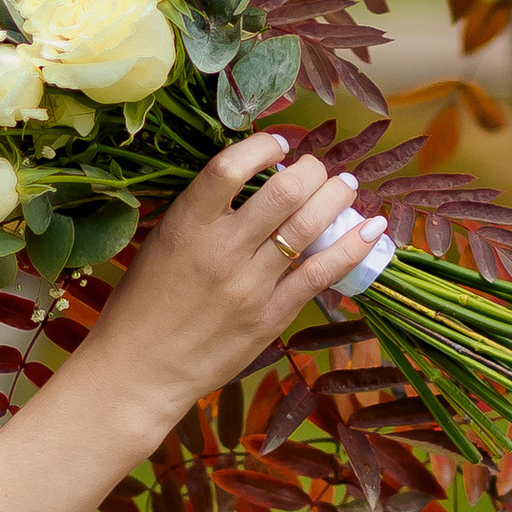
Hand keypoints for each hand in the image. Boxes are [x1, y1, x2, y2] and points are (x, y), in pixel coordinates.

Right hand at [82, 138, 387, 447]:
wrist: (140, 369)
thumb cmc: (144, 303)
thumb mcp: (161, 243)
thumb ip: (201, 212)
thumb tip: (250, 178)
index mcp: (186, 225)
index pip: (229, 168)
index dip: (262, 145)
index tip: (279, 142)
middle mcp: (221, 250)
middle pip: (284, 191)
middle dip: (311, 169)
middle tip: (318, 167)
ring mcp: (250, 285)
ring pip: (308, 226)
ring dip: (336, 197)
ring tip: (345, 186)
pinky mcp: (271, 317)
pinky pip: (320, 273)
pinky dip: (352, 246)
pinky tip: (371, 229)